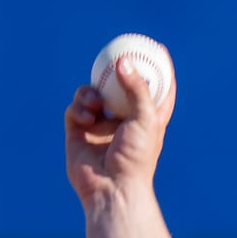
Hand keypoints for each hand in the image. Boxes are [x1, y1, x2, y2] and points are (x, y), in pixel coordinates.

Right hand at [64, 56, 175, 205]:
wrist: (112, 187)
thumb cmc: (137, 157)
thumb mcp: (145, 119)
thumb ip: (137, 89)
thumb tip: (124, 61)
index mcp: (147, 119)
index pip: (158, 91)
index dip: (161, 71)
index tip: (160, 50)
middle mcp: (124, 121)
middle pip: (121, 88)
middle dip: (117, 71)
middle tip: (116, 53)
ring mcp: (100, 126)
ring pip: (92, 94)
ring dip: (90, 92)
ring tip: (96, 102)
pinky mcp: (79, 132)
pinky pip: (75, 109)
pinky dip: (79, 108)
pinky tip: (86, 118)